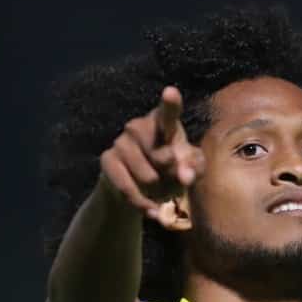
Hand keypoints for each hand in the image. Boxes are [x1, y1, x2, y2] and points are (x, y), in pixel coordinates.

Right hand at [99, 86, 207, 218]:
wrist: (141, 191)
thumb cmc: (171, 172)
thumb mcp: (189, 169)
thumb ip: (194, 167)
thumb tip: (184, 175)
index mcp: (162, 123)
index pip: (168, 113)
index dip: (170, 103)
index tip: (171, 92)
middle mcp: (138, 126)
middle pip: (162, 156)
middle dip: (171, 172)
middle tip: (172, 175)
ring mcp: (120, 142)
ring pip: (147, 176)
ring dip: (157, 190)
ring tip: (158, 187)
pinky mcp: (107, 160)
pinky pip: (128, 188)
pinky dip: (142, 203)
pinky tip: (151, 209)